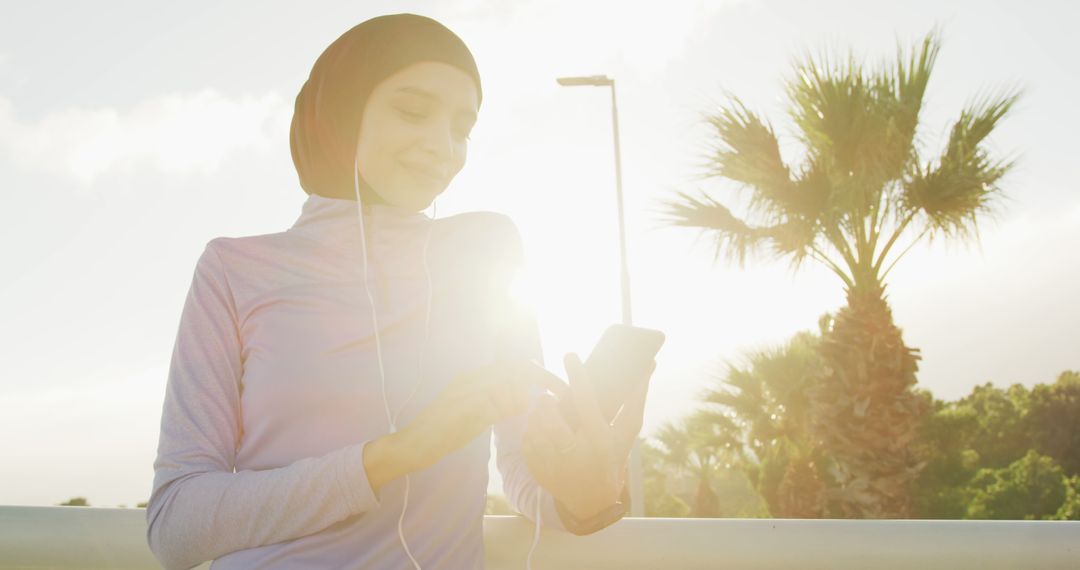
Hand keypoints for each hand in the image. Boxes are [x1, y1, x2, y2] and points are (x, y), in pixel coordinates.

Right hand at [365, 359, 563, 491]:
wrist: (411, 445)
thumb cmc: (443, 433)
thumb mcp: (477, 417)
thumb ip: (499, 407)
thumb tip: (526, 401)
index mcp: (474, 378)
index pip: (512, 365)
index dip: (538, 372)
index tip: (557, 385)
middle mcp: (469, 379)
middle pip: (513, 367)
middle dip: (542, 377)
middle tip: (562, 391)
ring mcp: (464, 391)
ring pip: (506, 379)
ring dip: (529, 392)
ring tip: (544, 404)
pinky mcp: (461, 407)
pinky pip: (494, 400)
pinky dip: (512, 405)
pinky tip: (525, 414)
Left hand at [523, 352, 654, 519]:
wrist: (592, 501)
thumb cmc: (612, 457)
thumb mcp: (625, 433)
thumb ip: (635, 398)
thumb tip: (649, 363)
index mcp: (598, 439)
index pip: (586, 400)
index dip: (578, 375)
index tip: (570, 354)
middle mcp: (576, 452)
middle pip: (551, 415)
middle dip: (546, 402)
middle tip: (547, 396)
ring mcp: (554, 463)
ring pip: (536, 426)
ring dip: (538, 415)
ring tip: (545, 413)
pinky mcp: (538, 469)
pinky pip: (527, 440)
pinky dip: (532, 431)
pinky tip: (540, 431)